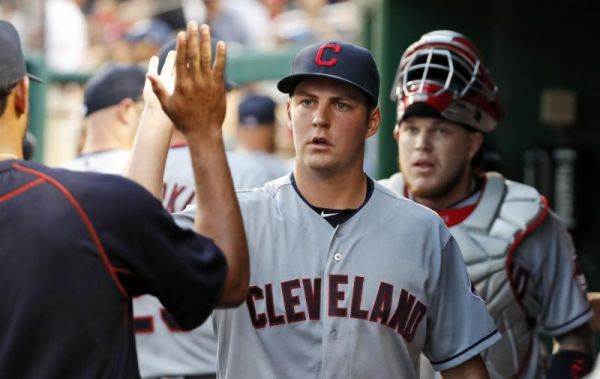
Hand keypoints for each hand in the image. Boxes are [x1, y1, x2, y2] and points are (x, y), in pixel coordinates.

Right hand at [148, 22, 226, 136]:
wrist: (204, 132)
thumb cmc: (184, 120)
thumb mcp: (167, 106)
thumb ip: (159, 89)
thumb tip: (149, 74)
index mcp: (181, 85)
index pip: (181, 60)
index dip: (181, 45)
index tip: (182, 33)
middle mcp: (195, 81)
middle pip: (193, 55)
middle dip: (193, 37)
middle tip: (192, 23)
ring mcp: (208, 83)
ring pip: (206, 58)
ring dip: (206, 41)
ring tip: (205, 27)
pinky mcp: (219, 87)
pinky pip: (221, 68)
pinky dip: (221, 55)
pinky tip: (221, 44)